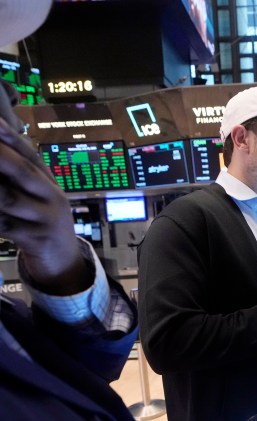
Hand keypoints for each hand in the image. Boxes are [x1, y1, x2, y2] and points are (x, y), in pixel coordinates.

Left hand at [0, 88, 89, 294]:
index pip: (30, 155)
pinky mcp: (38, 240)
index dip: (11, 137)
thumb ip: (23, 177)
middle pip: (23, 171)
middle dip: (0, 157)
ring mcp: (47, 219)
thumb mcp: (39, 198)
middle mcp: (52, 197)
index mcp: (50, 183)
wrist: (64, 261)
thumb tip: (6, 144)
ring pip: (9, 199)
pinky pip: (6, 226)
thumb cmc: (42, 224)